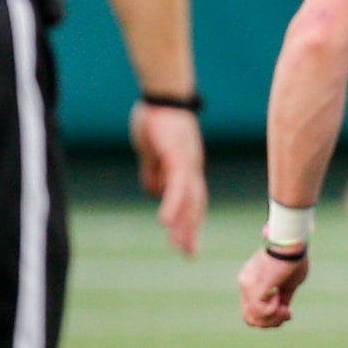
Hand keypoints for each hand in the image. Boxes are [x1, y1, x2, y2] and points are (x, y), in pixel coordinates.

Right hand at [130, 101, 207, 255]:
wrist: (162, 93)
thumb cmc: (156, 118)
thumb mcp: (152, 151)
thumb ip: (154, 170)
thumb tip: (154, 190)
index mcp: (186, 167)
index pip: (192, 199)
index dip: (191, 220)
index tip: (188, 243)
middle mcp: (192, 166)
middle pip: (195, 203)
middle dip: (190, 229)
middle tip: (188, 254)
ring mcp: (187, 160)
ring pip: (188, 198)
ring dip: (183, 223)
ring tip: (179, 245)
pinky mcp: (177, 154)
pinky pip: (176, 183)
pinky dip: (174, 203)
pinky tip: (166, 220)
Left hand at [238, 244, 309, 327]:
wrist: (291, 245)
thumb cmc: (294, 258)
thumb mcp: (289, 283)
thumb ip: (282, 297)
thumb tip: (283, 310)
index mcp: (251, 282)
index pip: (253, 311)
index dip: (271, 317)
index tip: (288, 312)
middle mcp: (245, 284)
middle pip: (251, 319)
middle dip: (271, 322)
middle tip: (287, 314)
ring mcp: (248, 287)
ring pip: (254, 319)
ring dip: (273, 318)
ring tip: (285, 308)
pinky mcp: (254, 288)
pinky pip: (260, 311)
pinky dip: (274, 310)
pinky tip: (279, 297)